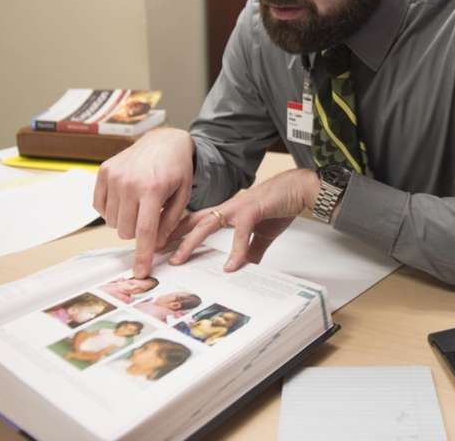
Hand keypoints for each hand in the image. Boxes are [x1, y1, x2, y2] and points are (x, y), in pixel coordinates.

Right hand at [93, 127, 194, 277]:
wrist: (164, 141)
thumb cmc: (176, 168)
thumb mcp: (182, 195)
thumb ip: (169, 221)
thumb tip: (156, 244)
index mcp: (153, 189)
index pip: (145, 231)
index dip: (142, 254)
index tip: (140, 272)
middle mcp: (129, 183)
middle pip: (125, 230)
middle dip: (137, 232)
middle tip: (149, 217)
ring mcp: (113, 176)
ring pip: (111, 221)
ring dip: (124, 220)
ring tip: (139, 204)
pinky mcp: (103, 172)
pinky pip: (99, 207)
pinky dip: (111, 210)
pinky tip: (126, 199)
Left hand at [166, 168, 321, 271]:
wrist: (300, 189)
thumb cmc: (281, 204)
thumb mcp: (261, 233)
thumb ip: (250, 249)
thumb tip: (245, 266)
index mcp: (227, 212)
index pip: (195, 221)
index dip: (177, 232)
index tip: (160, 245)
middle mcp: (228, 207)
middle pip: (193, 221)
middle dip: (172, 236)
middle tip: (154, 251)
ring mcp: (239, 207)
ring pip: (208, 223)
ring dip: (191, 241)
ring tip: (180, 258)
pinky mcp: (254, 210)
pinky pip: (241, 232)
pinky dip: (236, 250)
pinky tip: (231, 266)